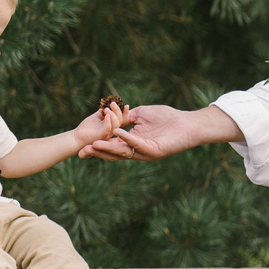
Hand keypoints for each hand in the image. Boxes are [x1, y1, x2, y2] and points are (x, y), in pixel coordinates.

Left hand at [70, 98, 130, 147]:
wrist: (77, 136)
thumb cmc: (87, 127)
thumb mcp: (97, 116)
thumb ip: (103, 111)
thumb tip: (108, 102)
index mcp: (112, 126)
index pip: (121, 119)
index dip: (125, 113)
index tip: (126, 105)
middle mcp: (111, 131)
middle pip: (120, 121)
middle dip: (118, 111)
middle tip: (112, 103)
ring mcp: (107, 134)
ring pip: (116, 125)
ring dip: (113, 115)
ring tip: (106, 109)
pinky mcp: (101, 137)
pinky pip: (107, 129)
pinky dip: (108, 122)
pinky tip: (106, 116)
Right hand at [79, 104, 238, 159]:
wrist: (187, 123)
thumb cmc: (167, 118)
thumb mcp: (141, 114)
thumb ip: (126, 118)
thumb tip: (112, 118)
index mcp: (133, 142)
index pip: (112, 146)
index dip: (98, 146)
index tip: (82, 146)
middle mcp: (137, 150)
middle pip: (114, 153)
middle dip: (98, 152)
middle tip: (82, 152)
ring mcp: (145, 152)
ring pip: (124, 152)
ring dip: (108, 148)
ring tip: (94, 144)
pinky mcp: (155, 150)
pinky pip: (138, 145)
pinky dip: (127, 138)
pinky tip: (117, 132)